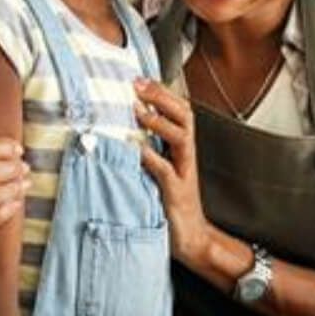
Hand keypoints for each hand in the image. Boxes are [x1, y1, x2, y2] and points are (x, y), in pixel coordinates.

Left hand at [133, 79, 209, 259]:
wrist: (191, 237)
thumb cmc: (170, 201)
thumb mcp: (159, 168)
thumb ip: (148, 147)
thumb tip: (122, 125)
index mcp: (181, 147)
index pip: (179, 109)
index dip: (161, 91)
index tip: (138, 78)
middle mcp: (186, 155)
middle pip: (184, 115)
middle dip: (161, 96)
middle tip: (137, 85)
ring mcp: (184, 173)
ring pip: (181, 138)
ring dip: (159, 122)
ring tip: (138, 112)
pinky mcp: (177, 194)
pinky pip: (167, 172)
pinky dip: (153, 159)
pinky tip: (138, 150)